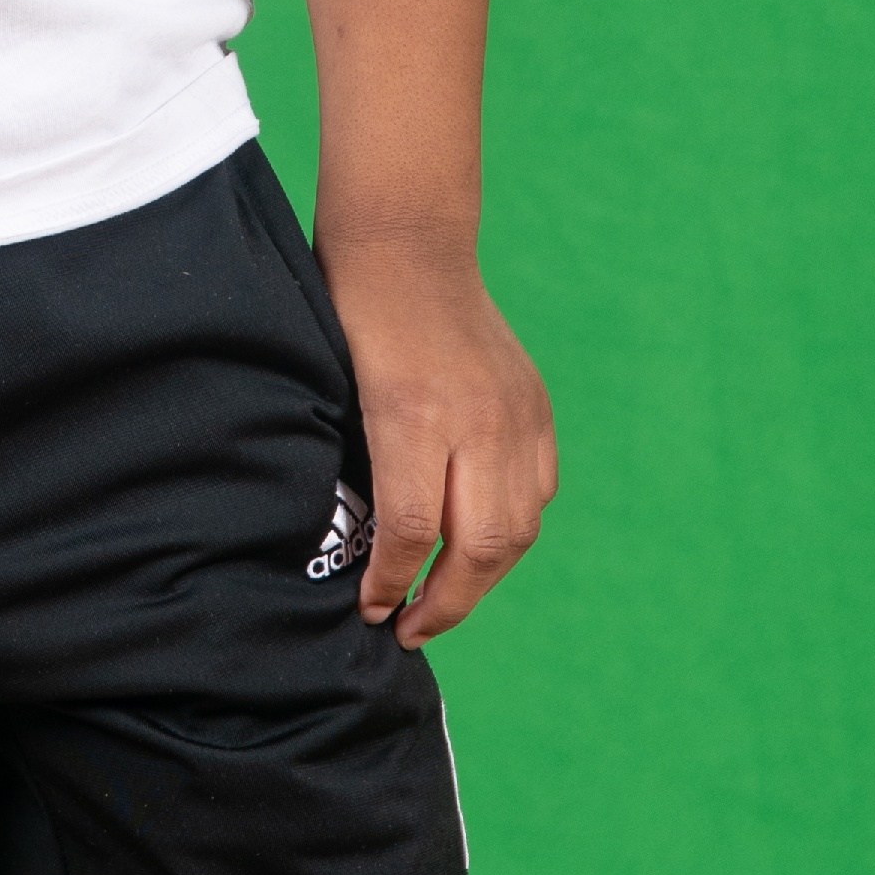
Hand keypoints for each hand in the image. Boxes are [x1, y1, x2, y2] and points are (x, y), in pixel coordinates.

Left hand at [323, 236, 555, 647]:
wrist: (407, 245)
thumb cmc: (349, 315)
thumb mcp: (336, 391)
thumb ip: (362, 466)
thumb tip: (363, 548)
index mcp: (412, 414)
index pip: (413, 531)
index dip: (391, 583)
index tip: (370, 610)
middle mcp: (475, 420)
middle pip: (478, 546)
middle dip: (444, 603)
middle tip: (409, 629)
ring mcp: (515, 414)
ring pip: (518, 529)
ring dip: (483, 579)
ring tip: (444, 602)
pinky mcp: (535, 407)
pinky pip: (538, 490)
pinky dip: (513, 530)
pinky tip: (481, 548)